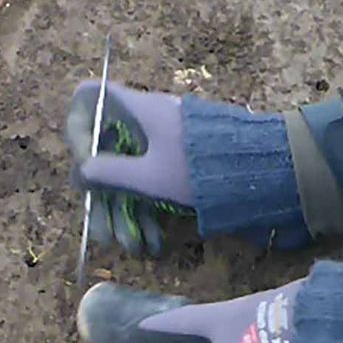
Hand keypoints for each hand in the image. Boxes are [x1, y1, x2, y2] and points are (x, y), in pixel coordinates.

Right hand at [68, 83, 192, 258]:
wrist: (262, 168)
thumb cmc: (201, 169)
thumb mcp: (150, 176)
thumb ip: (111, 172)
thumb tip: (81, 170)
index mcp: (138, 109)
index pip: (92, 96)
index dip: (79, 126)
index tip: (85, 161)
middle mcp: (148, 118)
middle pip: (108, 149)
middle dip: (103, 193)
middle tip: (102, 231)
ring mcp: (166, 138)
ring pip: (131, 171)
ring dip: (125, 210)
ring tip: (130, 246)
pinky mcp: (181, 158)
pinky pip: (152, 178)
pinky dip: (148, 207)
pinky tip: (151, 240)